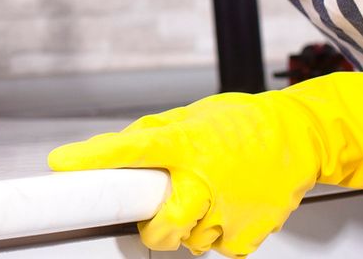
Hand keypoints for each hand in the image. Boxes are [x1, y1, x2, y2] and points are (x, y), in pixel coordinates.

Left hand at [48, 66, 362, 255]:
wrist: (301, 135)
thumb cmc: (243, 123)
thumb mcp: (191, 116)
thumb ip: (152, 136)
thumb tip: (112, 151)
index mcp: (186, 143)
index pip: (129, 151)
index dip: (92, 159)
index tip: (62, 164)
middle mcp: (206, 178)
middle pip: (163, 227)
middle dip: (154, 231)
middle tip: (155, 218)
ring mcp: (231, 208)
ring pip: (190, 241)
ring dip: (188, 229)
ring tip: (203, 201)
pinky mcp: (253, 230)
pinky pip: (220, 249)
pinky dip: (216, 236)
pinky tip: (224, 212)